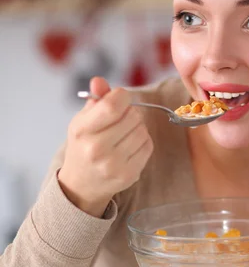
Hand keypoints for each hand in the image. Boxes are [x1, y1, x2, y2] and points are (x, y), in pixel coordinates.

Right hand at [58, 77, 152, 216]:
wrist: (82, 184)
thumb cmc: (84, 146)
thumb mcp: (82, 121)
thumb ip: (95, 99)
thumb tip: (99, 81)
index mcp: (82, 131)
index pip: (113, 106)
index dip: (122, 96)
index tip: (120, 98)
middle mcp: (97, 149)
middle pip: (133, 116)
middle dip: (130, 112)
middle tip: (121, 119)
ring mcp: (114, 165)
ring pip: (142, 131)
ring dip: (138, 127)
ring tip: (124, 134)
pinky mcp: (129, 175)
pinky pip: (148, 146)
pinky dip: (143, 141)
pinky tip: (130, 146)